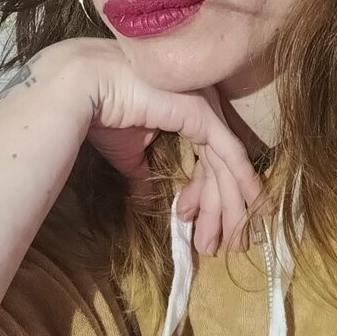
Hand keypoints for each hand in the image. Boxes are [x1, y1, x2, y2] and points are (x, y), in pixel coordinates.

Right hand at [69, 38, 263, 255]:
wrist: (83, 90)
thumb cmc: (103, 115)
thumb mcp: (129, 153)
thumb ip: (145, 172)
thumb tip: (148, 197)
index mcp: (186, 112)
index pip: (205, 159)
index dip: (203, 196)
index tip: (194, 225)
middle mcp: (203, 106)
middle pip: (220, 166)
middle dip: (221, 209)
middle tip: (221, 245)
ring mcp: (206, 107)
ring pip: (227, 165)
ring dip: (231, 207)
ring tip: (232, 242)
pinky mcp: (204, 115)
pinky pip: (230, 155)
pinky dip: (244, 183)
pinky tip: (253, 207)